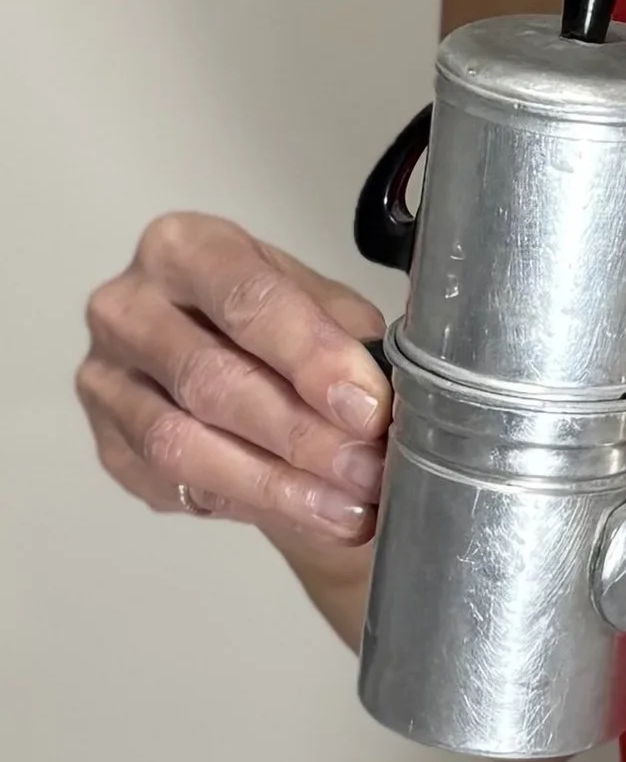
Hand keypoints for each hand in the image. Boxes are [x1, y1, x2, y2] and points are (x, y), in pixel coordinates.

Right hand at [79, 213, 392, 590]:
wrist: (230, 367)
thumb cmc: (276, 322)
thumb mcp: (318, 304)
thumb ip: (347, 335)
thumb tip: (384, 391)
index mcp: (185, 248)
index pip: (247, 300)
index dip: (311, 357)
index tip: (366, 407)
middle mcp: (129, 307)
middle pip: (211, 378)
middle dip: (300, 432)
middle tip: (366, 468)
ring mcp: (106, 380)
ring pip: (182, 443)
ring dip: (275, 484)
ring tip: (345, 506)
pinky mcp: (107, 445)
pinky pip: (173, 484)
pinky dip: (249, 505)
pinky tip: (308, 513)